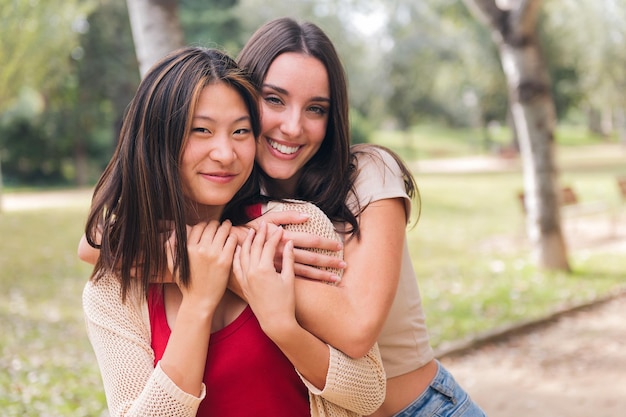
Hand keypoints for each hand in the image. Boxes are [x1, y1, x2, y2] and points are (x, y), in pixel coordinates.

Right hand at [166, 220, 235, 308]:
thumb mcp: (173, 265)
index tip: (208, 226)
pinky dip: (233, 237)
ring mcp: (213, 254)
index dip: (204, 225)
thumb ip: (170, 248)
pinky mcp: (225, 261)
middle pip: (211, 226)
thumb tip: (175, 232)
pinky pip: (232, 240)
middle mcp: (200, 249)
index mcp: (187, 248)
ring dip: (226, 227)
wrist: (199, 300)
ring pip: (223, 230)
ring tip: (228, 226)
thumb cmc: (187, 283)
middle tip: (221, 224)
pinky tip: (233, 239)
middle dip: (216, 224)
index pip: (198, 227)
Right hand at [233, 210, 343, 282]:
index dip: (325, 243)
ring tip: (337, 277)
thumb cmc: (252, 229)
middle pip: (311, 258)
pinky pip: (296, 278)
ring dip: (323, 274)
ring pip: (306, 272)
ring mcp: (280, 265)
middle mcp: (284, 254)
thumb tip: (307, 215)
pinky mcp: (276, 272)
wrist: (232, 247)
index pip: (310, 241)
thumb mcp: (268, 218)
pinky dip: (310, 280)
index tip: (339, 246)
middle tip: (344, 264)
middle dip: (329, 261)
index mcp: (284, 239)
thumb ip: (287, 214)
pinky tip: (321, 283)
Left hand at [233, 222, 296, 338]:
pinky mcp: (243, 285)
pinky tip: (239, 249)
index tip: (279, 228)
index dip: (274, 236)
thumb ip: (288, 259)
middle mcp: (251, 272)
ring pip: (243, 254)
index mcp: (264, 269)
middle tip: (264, 224)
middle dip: (260, 234)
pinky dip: (237, 256)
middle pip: (254, 247)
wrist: (275, 322)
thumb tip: (289, 243)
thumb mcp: (289, 278)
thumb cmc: (286, 302)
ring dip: (246, 241)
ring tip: (251, 232)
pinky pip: (236, 266)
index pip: (268, 246)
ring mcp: (245, 278)